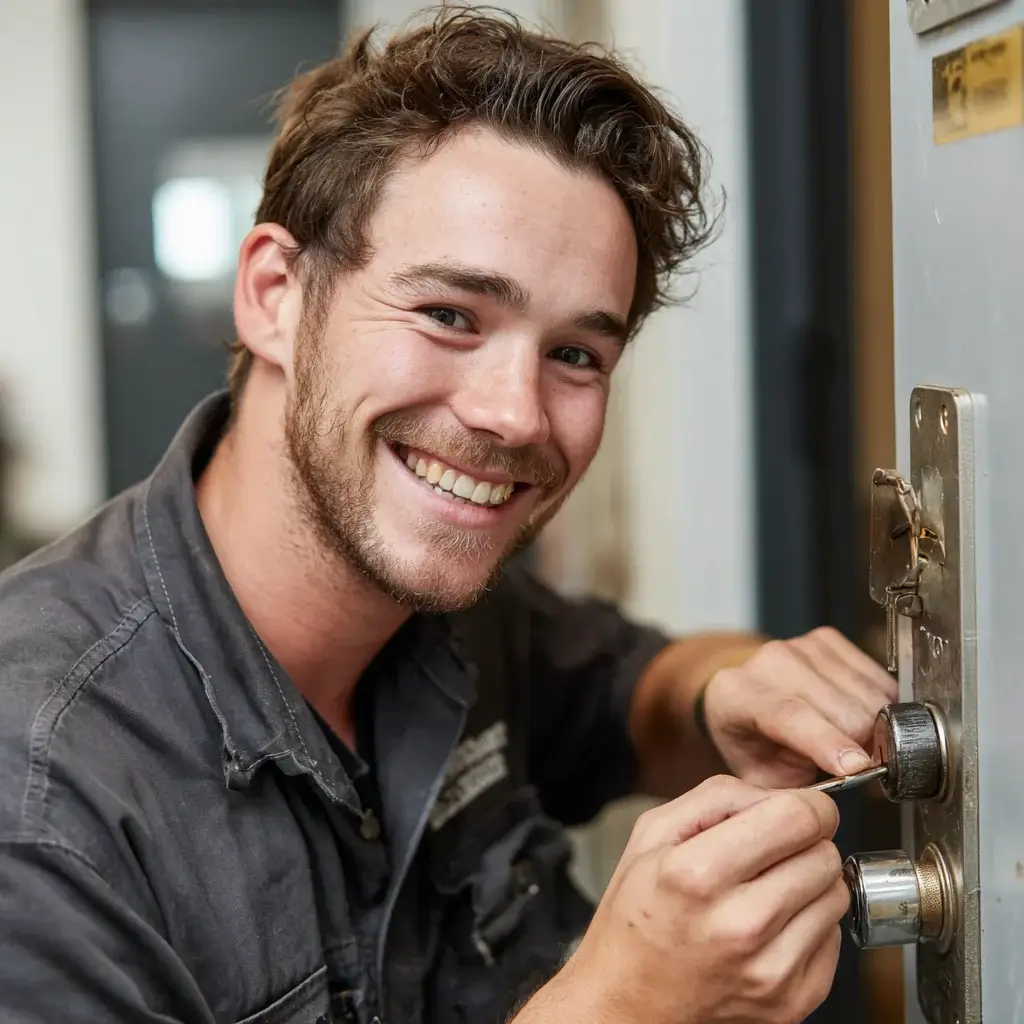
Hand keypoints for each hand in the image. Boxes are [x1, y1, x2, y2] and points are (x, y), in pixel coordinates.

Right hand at [515, 776, 847, 1023]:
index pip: (796, 818)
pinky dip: (810, 924)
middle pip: (823, 855)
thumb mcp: (652, 833)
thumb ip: (717, 797)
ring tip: (769, 888)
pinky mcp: (792, 1001)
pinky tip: (773, 925)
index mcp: (698, 873)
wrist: (629, 1001)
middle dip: (806, 842)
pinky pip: (834, 939)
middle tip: (774, 851)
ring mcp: (770, 969)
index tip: (804, 807)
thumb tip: (778, 795)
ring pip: (836, 895)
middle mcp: (739, 924)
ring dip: (811, 882)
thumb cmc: (637, 915)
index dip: (810, 804)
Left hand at [703, 627, 897, 787]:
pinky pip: (879, 679)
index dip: (826, 740)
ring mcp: (799, 646)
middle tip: (857, 766)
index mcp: (740, 695)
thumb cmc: (754, 741)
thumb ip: (791, 794)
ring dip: (874, 728)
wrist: (746, 695)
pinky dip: (880, 704)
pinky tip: (855, 714)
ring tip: (852, 740)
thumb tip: (824, 811)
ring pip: (870, 696)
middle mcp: (768, 663)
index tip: (857, 766)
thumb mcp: (761, 778)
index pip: (789, 715)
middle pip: (844, 710)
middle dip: (864, 747)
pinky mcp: (826, 639)